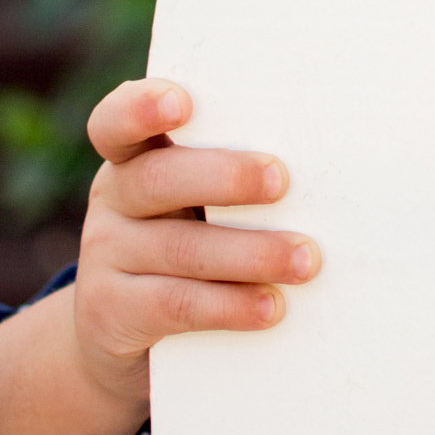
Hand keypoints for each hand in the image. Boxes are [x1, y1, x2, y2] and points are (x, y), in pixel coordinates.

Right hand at [72, 78, 318, 404]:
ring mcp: (107, 257)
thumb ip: (233, 174)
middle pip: (157, 179)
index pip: (118, 123)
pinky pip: (177, 305)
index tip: (182, 102)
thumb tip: (327, 167)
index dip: (142, 108)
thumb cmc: (186, 240)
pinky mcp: (115, 314)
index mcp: (134, 157)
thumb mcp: (192, 200)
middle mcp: (113, 199)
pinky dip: (230, 305)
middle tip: (280, 179)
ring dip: (250, 252)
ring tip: (305, 259)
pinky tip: (271, 306)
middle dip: (224, 177)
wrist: (120, 332)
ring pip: (180, 248)